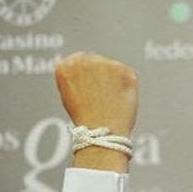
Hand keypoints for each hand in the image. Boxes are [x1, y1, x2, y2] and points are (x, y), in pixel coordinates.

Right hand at [55, 52, 138, 170]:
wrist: (102, 131)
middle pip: (96, 62)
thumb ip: (76, 77)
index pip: (79, 60)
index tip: (91, 89)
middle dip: (101, 76)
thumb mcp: (69, 95)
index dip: (88, 76)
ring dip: (114, 80)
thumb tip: (88, 68)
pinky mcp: (123, 69)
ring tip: (110, 102)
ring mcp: (104, 63)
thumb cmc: (85, 119)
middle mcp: (83, 60)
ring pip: (112, 68)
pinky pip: (127, 75)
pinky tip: (120, 100)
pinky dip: (127, 86)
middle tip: (103, 98)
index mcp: (66, 66)